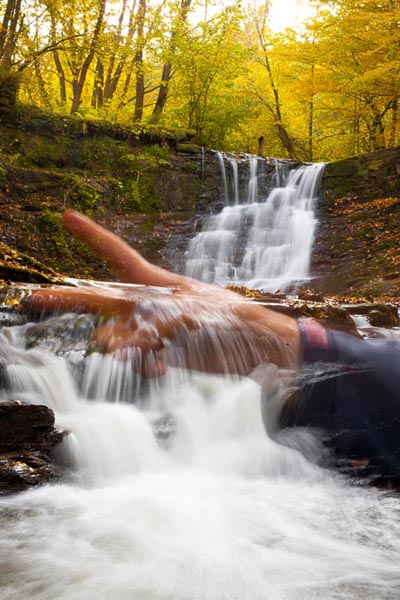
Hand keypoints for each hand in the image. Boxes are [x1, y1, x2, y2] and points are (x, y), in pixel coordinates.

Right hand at [30, 211, 300, 375]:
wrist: (259, 350)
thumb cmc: (233, 321)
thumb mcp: (194, 317)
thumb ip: (150, 329)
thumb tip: (110, 346)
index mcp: (158, 283)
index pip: (118, 256)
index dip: (92, 237)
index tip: (67, 216)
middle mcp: (150, 305)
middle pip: (102, 299)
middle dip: (69, 299)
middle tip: (35, 298)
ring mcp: (153, 330)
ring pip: (117, 339)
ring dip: (125, 350)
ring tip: (152, 356)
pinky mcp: (161, 354)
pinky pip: (135, 361)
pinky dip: (143, 366)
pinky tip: (163, 367)